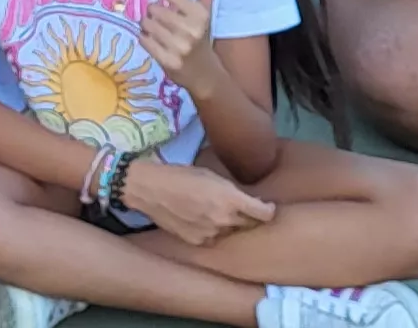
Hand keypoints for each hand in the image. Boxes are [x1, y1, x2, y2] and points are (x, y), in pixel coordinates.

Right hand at [123, 157, 278, 246]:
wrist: (149, 189)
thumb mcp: (212, 175)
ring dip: (230, 225)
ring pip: (232, 233)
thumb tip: (250, 201)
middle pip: (250, 225)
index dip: (268, 209)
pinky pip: (215, 239)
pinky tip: (201, 221)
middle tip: (240, 208)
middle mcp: (225, 219)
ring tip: (215, 213)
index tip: (265, 206)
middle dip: (249, 217)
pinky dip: (214, 232)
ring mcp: (212, 233)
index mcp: (230, 198)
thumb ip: (233, 191)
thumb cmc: (181, 175)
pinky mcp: (198, 242)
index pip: (265, 214)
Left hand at [136, 0, 224, 87]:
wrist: (205, 73)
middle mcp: (190, 29)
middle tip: (155, 16)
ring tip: (154, 28)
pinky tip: (152, 39)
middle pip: (153, 9)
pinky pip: (144, 40)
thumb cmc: (202, 37)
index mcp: (199, 14)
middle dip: (151, 11)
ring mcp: (179, 46)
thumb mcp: (206, 13)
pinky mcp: (168, 61)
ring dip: (146, 25)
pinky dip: (144, 38)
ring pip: (146, 24)